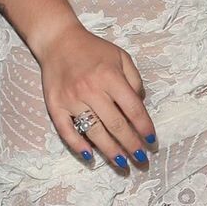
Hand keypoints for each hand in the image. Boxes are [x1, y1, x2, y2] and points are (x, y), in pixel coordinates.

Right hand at [37, 23, 155, 171]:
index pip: (132, 108)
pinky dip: (77, 146)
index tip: (152, 141)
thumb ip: (134, 80)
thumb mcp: (121, 57)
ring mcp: (71, 99)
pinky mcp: (55, 105)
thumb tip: (140, 106)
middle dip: (131, 145)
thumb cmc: (93, 50)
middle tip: (141, 159)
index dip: (144, 127)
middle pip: (115, 124)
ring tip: (122, 164)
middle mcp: (91, 89)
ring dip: (110, 151)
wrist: (58, 41)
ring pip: (94, 132)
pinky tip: (90, 157)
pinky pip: (66, 131)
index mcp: (109, 76)